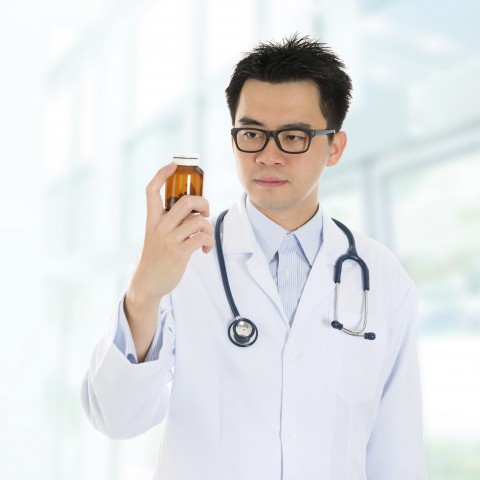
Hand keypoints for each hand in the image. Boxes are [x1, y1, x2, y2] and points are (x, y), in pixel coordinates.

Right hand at [128, 162, 214, 303]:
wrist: (147, 282)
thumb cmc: (156, 257)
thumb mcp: (156, 235)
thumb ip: (170, 221)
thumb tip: (195, 212)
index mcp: (152, 219)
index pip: (152, 190)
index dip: (162, 174)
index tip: (174, 165)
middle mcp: (159, 226)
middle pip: (186, 201)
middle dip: (203, 202)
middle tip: (205, 213)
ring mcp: (169, 239)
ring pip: (198, 221)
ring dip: (208, 228)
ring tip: (205, 238)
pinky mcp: (179, 252)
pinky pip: (202, 238)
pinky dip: (209, 242)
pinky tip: (205, 249)